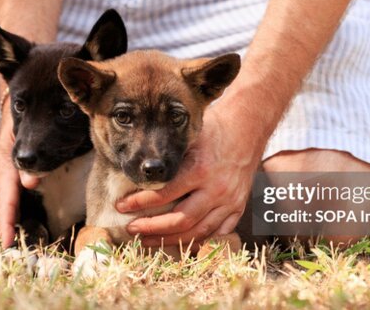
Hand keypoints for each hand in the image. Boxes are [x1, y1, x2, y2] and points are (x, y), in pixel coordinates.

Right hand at [0, 101, 20, 247]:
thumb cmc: (28, 105)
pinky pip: (16, 183)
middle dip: (7, 219)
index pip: (6, 189)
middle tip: (12, 245)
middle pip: (5, 194)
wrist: (20, 89)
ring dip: (11, 212)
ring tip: (14, 236)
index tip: (8, 239)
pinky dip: (17, 201)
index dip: (7, 216)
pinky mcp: (17, 160)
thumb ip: (28, 152)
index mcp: (6, 153)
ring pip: (9, 190)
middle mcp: (5, 160)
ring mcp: (10, 161)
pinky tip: (20, 216)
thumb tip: (29, 183)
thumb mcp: (26, 126)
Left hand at [115, 100, 264, 246]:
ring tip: (149, 240)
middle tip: (132, 229)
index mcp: (200, 170)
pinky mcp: (239, 206)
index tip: (122, 206)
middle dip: (152, 228)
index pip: (164, 194)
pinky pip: (219, 232)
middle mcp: (216, 189)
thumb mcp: (188, 137)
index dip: (139, 203)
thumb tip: (139, 171)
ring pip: (199, 231)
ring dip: (171, 240)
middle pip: (181, 220)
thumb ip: (169, 158)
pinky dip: (200, 240)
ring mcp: (230, 200)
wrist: (247, 126)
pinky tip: (181, 241)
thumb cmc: (213, 128)